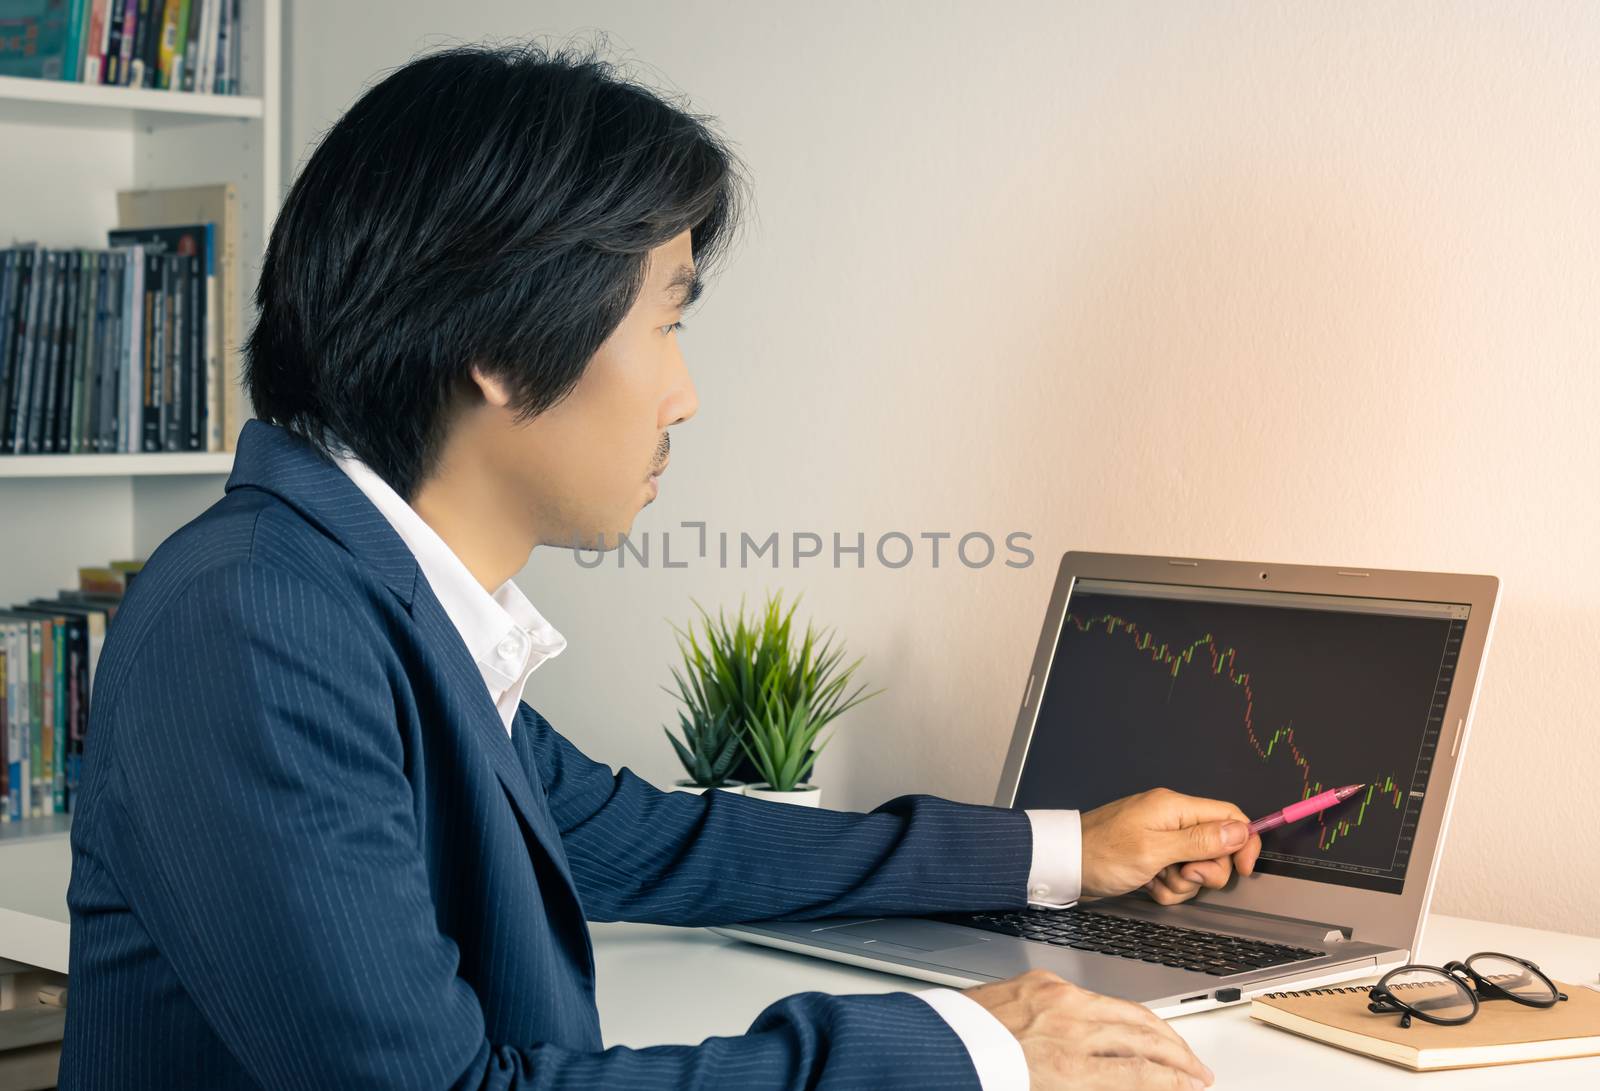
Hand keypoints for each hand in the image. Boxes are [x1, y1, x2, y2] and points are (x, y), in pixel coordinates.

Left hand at [964, 969, 1213, 1089]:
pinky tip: (1129, 1021)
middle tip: (1198, 1072)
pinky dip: (1116, 1010)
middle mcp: (1069, 1031)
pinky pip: (1090, 994)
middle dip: (1179, 1056)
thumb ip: (1092, 1086)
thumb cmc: (983, 1077)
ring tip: (1177, 1047)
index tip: (1193, 1088)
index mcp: (1068, 1071)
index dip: (1175, 1083)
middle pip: (1144, 1038)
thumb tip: (1128, 1082)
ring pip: (1125, 1010)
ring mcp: (1057, 1000)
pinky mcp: (1042, 982)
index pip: (1143, 1075)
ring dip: (1158, 1030)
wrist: (934, 1047)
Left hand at [1079, 788, 1261, 903]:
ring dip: (1182, 884)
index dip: (1243, 842)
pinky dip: (1166, 888)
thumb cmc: (1101, 854)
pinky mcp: (1152, 860)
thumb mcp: (1155, 850)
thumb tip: (1239, 830)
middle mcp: (1171, 821)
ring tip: (1156, 880)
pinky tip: (1147, 886)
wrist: (1064, 866)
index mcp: (1175, 808)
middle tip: (1180, 874)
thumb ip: (1199, 841)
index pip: (1228, 816)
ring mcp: (1161, 841)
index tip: (1244, 869)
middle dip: (1205, 871)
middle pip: (1216, 847)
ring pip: (1196, 868)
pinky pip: (1176, 878)